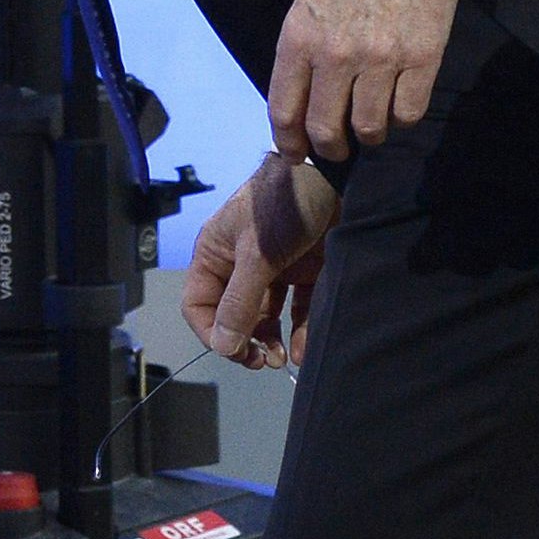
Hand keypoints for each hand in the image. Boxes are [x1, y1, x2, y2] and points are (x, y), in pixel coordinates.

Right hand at [180, 151, 338, 369]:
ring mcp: (275, 268)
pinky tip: (303, 348)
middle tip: (261, 361)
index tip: (234, 352)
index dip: (211, 332)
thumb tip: (223, 345)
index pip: (199, 304)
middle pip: (233, 315)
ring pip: (266, 316)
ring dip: (270, 340)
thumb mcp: (258, 254)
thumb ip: (240, 301)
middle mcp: (241, 264)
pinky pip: (298, 309)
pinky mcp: (306, 271)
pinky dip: (300, 331)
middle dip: (244, 341)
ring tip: (280, 359)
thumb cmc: (285, 202)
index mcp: (216, 254)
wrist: (340, 177)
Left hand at [268, 0, 463, 161]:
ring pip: (369, 128)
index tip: (295, 153)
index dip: (288, 142)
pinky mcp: (423, 57)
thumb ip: (302, 49)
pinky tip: (398, 105)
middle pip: (325, 128)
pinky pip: (409, 112)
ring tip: (370, 128)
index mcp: (299, 38)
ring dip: (368, 136)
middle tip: (335, 149)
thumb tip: (302, 97)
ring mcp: (381, 59)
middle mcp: (335, 55)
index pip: (284, 110)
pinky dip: (402, 117)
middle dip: (328, 148)